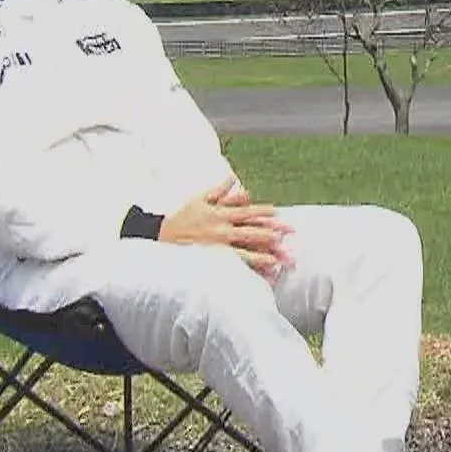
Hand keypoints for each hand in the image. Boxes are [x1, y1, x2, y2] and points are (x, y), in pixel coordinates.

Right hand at [159, 177, 292, 279]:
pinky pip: (234, 265)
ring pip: (245, 250)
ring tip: (280, 258)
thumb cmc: (182, 217)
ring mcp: (218, 247)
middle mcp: (222, 230)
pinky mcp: (213, 261)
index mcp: (220, 214)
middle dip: (272, 232)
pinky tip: (260, 273)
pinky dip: (248, 269)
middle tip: (290, 233)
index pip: (246, 212)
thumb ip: (219, 190)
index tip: (277, 212)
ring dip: (263, 253)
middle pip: (251, 231)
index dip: (263, 211)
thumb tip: (233, 178)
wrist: (161, 237)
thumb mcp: (199, 199)